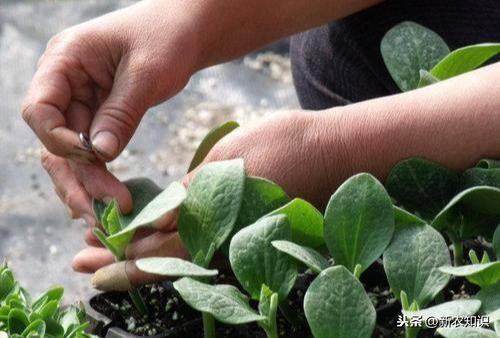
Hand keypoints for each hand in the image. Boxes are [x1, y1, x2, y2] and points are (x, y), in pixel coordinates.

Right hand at [23, 0, 202, 226]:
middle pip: (54, 140)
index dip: (60, 141)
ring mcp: (81, 100)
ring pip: (72, 152)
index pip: (39, 110)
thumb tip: (99, 154)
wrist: (187, 30)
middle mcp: (65, 83)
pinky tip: (112, 198)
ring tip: (113, 213)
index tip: (94, 158)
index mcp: (65, 60)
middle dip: (77, 177)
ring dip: (88, 184)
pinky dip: (101, 173)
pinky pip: (92, 150)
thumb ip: (120, 113)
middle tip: (103, 210)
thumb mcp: (146, 74)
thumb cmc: (167, 37)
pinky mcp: (100, 115)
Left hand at [86, 111, 338, 289]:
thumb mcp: (228, 164)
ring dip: (139, 253)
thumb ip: (189, 197)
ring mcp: (235, 239)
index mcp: (217, 228)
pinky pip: (198, 242)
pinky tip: (153, 230)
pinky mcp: (243, 228)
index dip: (120, 259)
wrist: (331, 151)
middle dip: (120, 263)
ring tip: (106, 250)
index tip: (88, 262)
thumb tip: (151, 225)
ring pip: (177, 256)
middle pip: (162, 263)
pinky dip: (167, 239)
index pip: (157, 254)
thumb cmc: (282, 148)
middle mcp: (224, 243)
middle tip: (83, 263)